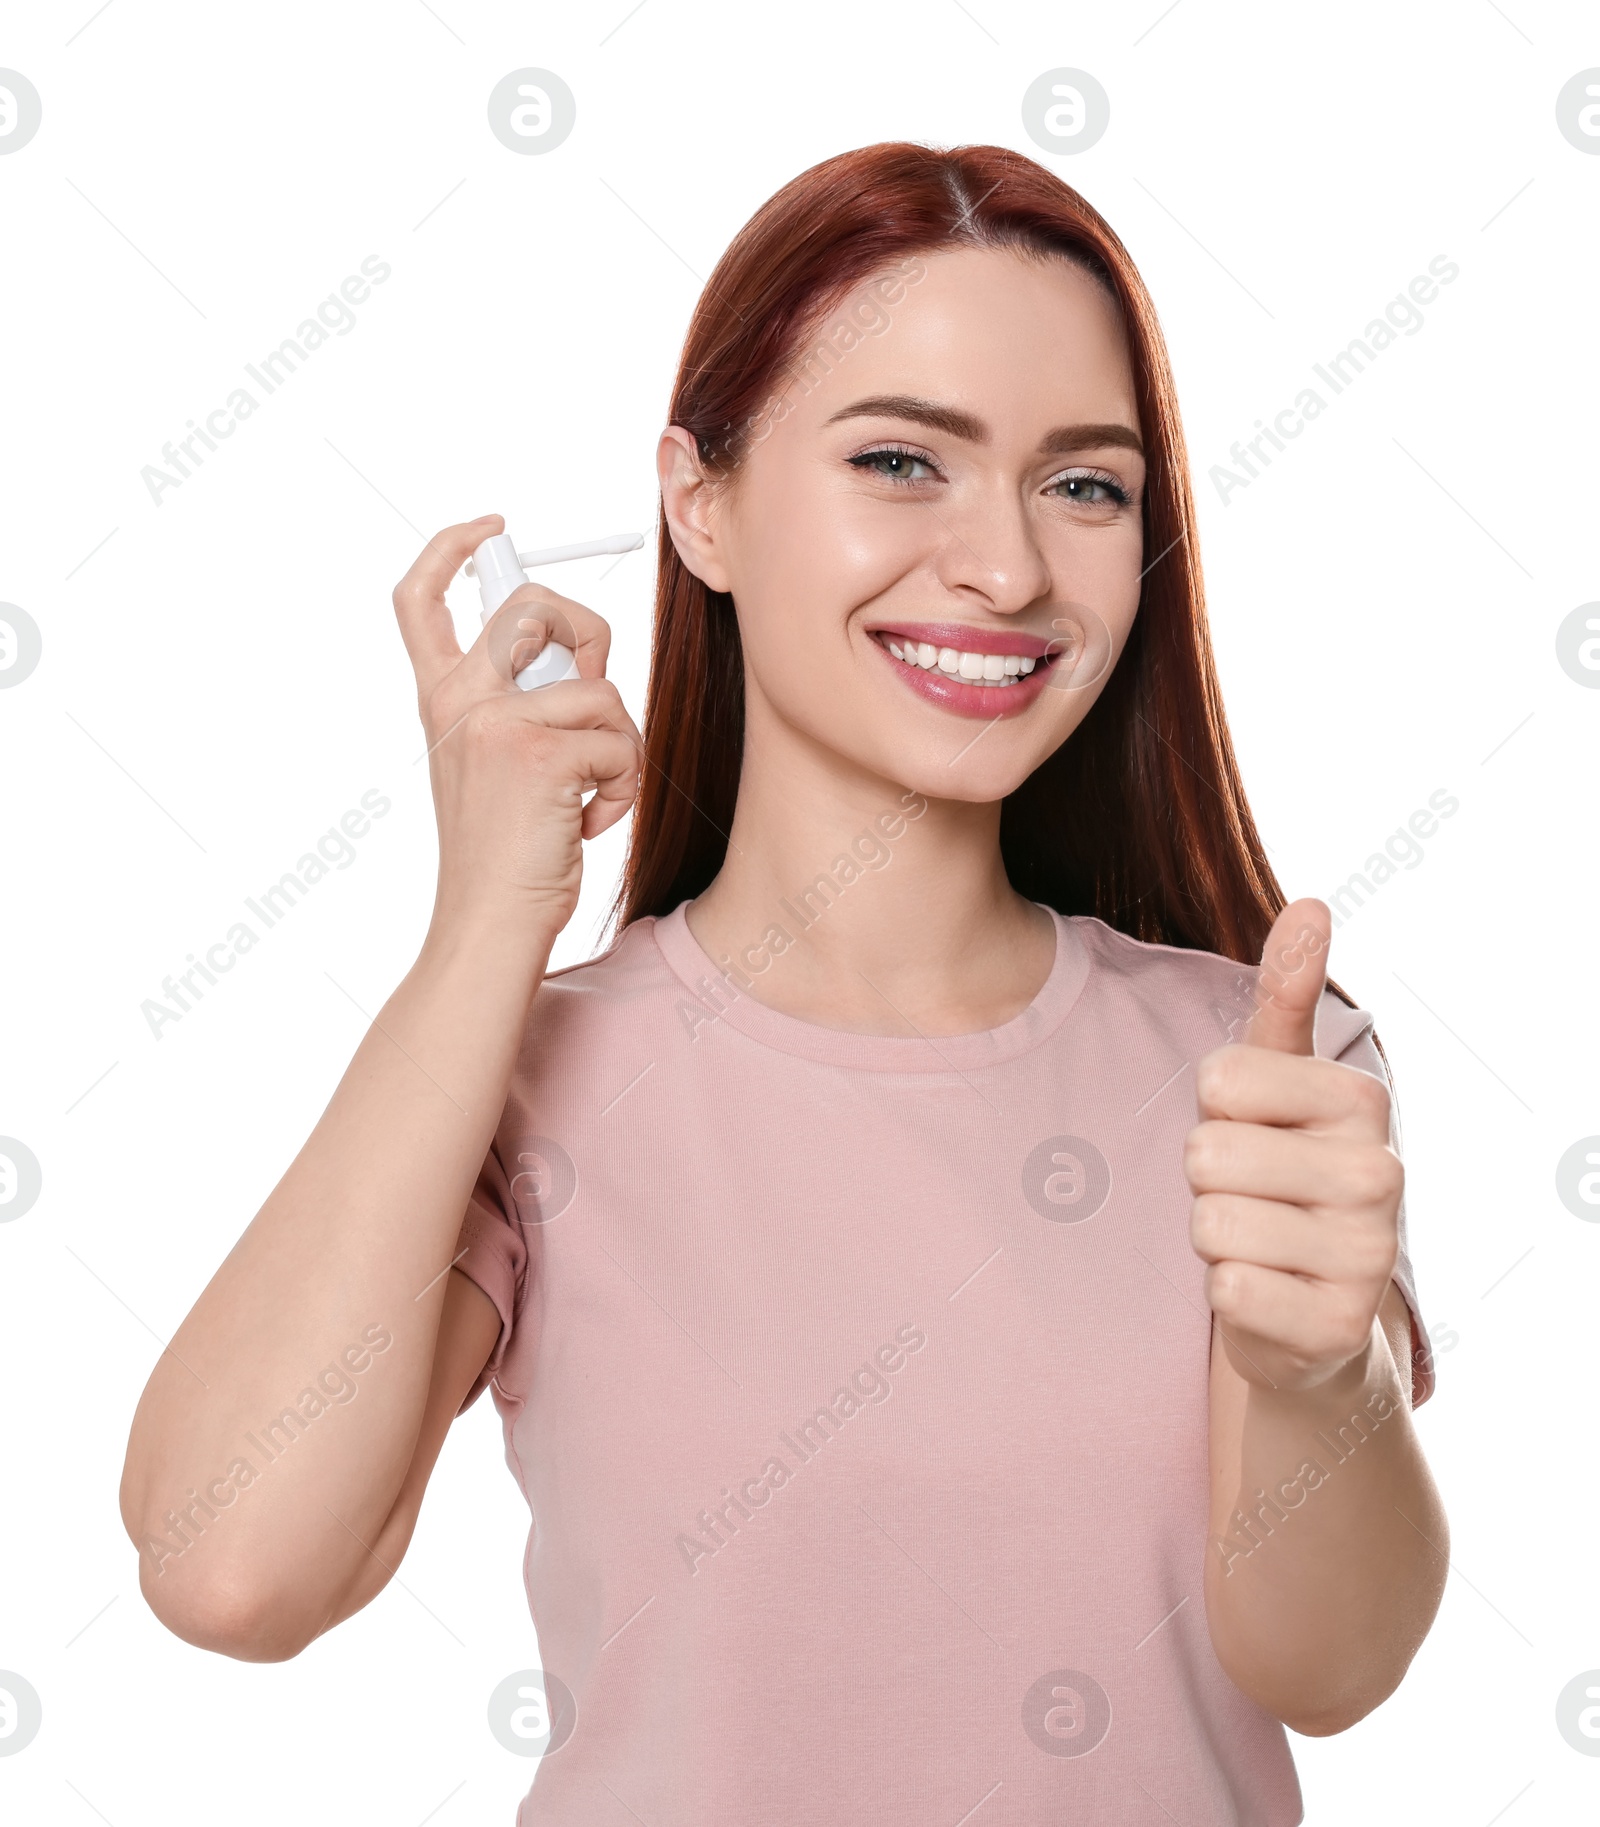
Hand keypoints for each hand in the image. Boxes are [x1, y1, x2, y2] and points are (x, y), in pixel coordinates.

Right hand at [392, 514, 643, 944]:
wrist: (488, 922)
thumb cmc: (504, 855)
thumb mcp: (492, 766)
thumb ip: (517, 708)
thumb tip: (581, 663)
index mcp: (440, 701)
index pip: (419, 598)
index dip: (451, 549)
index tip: (492, 528)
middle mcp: (458, 701)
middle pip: (534, 606)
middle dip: (587, 633)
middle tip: (591, 692)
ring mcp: (495, 722)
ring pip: (601, 689)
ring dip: (617, 746)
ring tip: (586, 797)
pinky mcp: (538, 751)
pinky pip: (621, 741)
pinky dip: (623, 787)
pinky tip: (589, 821)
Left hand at [1184, 898, 1402, 1394]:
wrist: (1310, 1310)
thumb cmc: (1278, 1172)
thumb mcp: (1280, 1080)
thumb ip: (1285, 994)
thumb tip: (1308, 902)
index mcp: (1362, 1101)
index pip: (1218, 1079)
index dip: (1213, 1110)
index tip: (1252, 1131)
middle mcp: (1381, 1174)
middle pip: (1207, 1152)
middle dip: (1207, 1178)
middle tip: (1251, 1196)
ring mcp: (1368, 1255)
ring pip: (1211, 1222)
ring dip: (1213, 1236)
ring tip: (1258, 1242)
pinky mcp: (1338, 1328)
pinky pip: (1227, 1288)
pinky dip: (1226, 1293)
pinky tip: (1266, 1292)